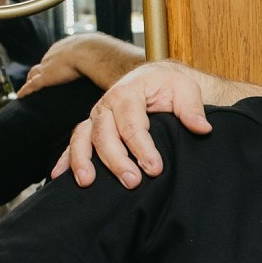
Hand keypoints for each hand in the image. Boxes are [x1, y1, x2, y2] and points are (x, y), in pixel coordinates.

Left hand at [21, 34, 100, 94]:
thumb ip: (101, 57)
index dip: (55, 63)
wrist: (91, 52)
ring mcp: (48, 65)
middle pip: (43, 64)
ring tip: (29, 88)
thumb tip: (115, 62)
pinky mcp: (45, 77)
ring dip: (31, 79)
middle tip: (40, 78)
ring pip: (34, 73)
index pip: (56, 56)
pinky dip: (26, 90)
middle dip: (41, 70)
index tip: (57, 69)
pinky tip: (21, 96)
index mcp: (66, 47)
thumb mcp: (100, 51)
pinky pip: (32, 85)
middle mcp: (54, 54)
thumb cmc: (99, 51)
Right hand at [58, 62, 211, 187]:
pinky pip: (74, 143)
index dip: (142, 148)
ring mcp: (96, 117)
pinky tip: (60, 177)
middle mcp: (106, 104)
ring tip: (88, 182)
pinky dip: (65, 159)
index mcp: (128, 92)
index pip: (133, 124)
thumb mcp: (185, 90)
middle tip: (132, 182)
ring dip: (83, 160)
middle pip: (105, 134)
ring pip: (83, 138)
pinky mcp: (90, 128)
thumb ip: (192, 109)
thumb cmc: (169, 86)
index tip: (155, 169)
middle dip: (117, 160)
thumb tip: (202, 128)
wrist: (154, 80)